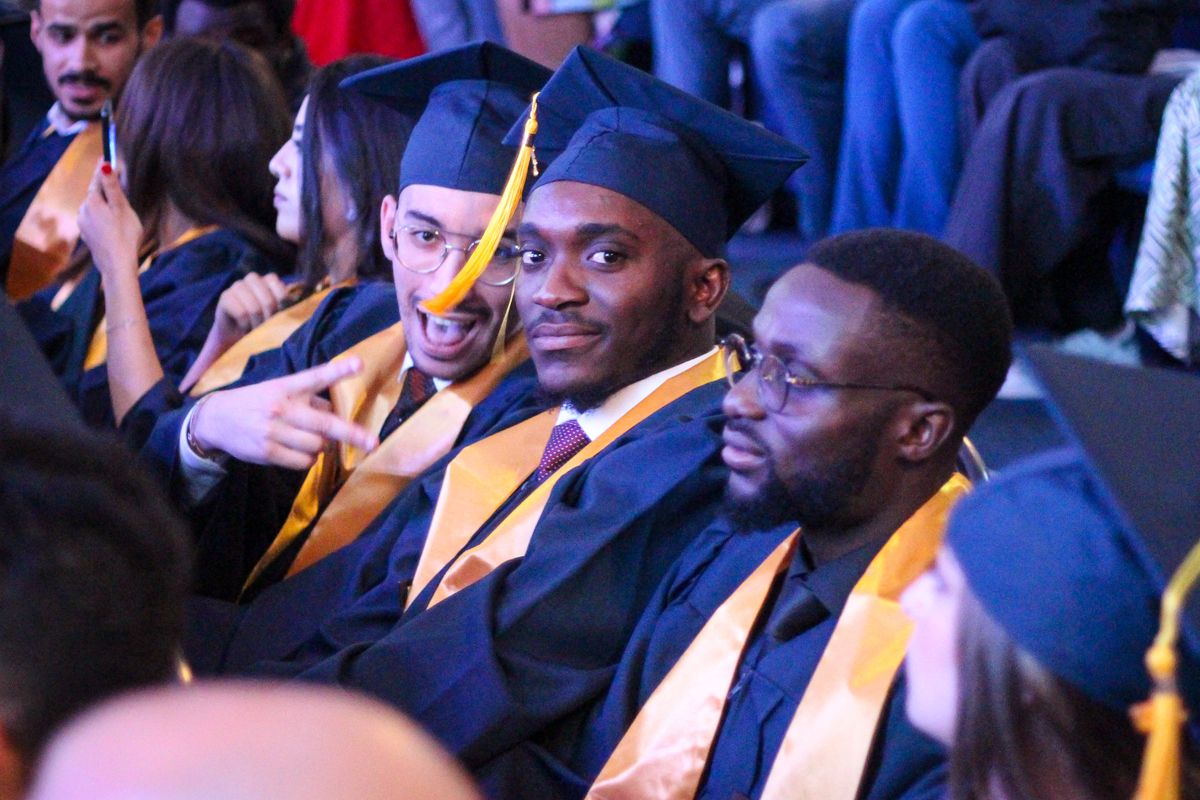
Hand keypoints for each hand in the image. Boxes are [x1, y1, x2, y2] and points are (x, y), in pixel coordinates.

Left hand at [78, 161, 142, 283]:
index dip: (102, 169)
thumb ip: (112, 187)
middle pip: (95, 194)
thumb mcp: (122, 208)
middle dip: (105, 189)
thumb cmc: (124, 235)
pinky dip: (102, 218)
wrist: (117, 264)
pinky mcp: (86, 235)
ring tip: (117, 210)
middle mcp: (83, 210)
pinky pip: (94, 220)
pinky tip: (112, 225)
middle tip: (118, 186)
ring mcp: (83, 224)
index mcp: (92, 201)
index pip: (97, 180)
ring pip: (94, 208)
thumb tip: (104, 166)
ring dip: (103, 205)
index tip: (105, 157)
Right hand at [191, 358, 378, 469]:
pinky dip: (307, 459)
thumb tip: (335, 410)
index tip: (359, 364)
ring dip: (321, 445)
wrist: (216, 419)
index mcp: (285, 387)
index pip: (315, 377)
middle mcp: (281, 408)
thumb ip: (307, 398)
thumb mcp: (279, 390)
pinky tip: (297, 451)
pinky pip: (303, 462)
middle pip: (325, 423)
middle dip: (351, 434)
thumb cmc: (256, 402)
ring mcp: (273, 431)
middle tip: (372, 442)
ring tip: (307, 438)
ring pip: (317, 445)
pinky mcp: (267, 452)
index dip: (338, 371)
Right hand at [208, 272, 289, 353]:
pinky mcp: (226, 296)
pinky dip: (245, 325)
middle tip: (266, 329)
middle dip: (269, 319)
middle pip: (268, 301)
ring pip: (254, 308)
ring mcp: (238, 285)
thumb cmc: (263, 324)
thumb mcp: (279, 314)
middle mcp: (253, 279)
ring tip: (256, 330)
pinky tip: (245, 328)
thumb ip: (288, 306)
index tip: (280, 320)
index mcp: (269, 280)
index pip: (281, 290)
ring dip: (256, 324)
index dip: (282, 309)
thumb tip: (303, 301)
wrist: (238, 335)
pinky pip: (241, 313)